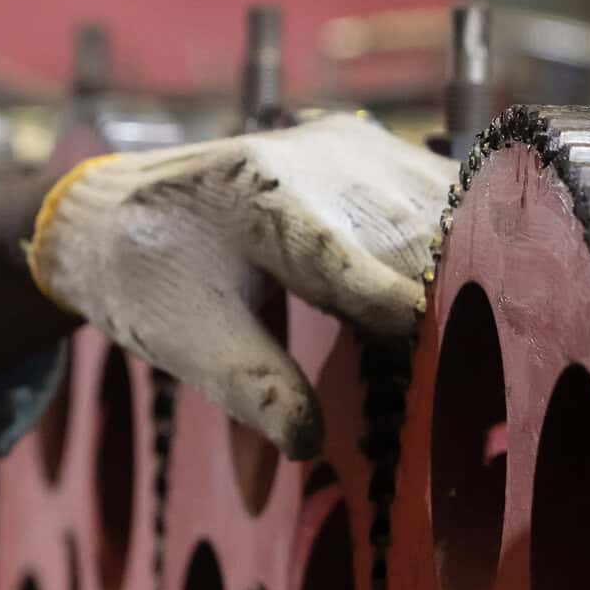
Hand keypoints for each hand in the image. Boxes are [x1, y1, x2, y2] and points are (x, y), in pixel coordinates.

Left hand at [28, 115, 453, 456]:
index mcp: (261, 206)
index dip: (411, 324)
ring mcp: (346, 143)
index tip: (454, 374)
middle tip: (478, 378)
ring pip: (441, 211)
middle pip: (415, 241)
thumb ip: (253, 391)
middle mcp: (314, 158)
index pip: (360, 274)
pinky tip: (464, 294)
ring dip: (465, 274)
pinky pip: (436, 193)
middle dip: (451, 309)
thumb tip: (310, 448)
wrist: (109, 210)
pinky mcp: (365, 142)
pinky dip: (455, 243)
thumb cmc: (146, 284)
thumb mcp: (187, 344)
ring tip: (479, 342)